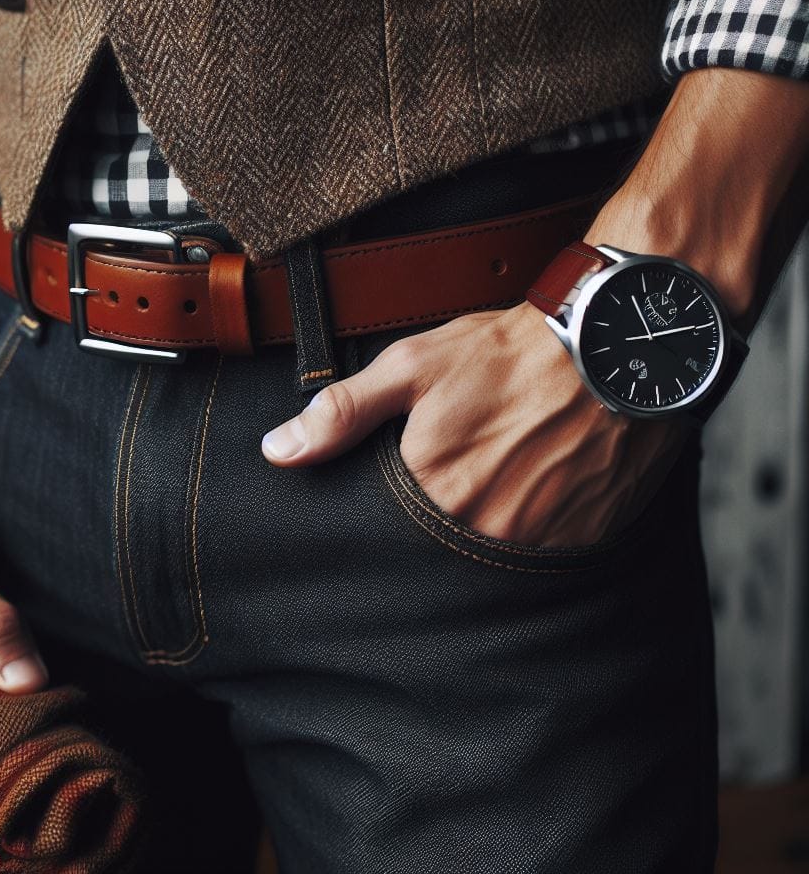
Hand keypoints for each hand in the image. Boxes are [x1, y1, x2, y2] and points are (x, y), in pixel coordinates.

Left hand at [262, 303, 682, 547]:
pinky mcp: (585, 539)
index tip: (418, 474)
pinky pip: (546, 551)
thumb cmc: (509, 353)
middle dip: (448, 510)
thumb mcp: (411, 367)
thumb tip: (278, 452)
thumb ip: (342, 414)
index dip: (402, 499)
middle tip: (474, 464)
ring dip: (495, 520)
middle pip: (444, 541)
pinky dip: (539, 525)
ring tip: (508, 470)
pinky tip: (543, 484)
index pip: (391, 528)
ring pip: (496, 550)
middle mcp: (484, 528)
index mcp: (433, 490)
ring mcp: (539, 539)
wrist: (616, 342)